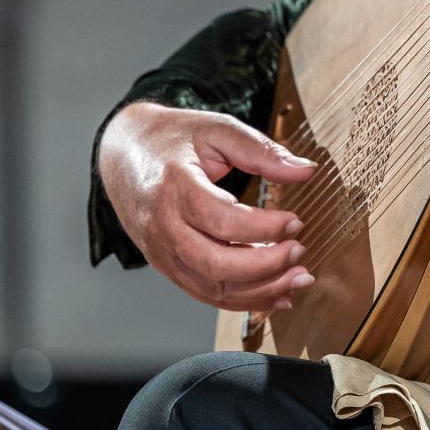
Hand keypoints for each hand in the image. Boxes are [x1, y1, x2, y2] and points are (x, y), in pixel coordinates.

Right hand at [97, 101, 315, 309]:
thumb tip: (305, 171)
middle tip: (298, 252)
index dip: (265, 227)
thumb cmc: (172, 139)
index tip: (296, 222)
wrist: (123, 152)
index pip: (223, 220)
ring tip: (297, 278)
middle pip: (216, 264)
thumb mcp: (217, 130)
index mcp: (174, 186)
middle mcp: (163, 226)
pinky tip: (274, 294)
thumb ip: (262, 151)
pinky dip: (242, 300)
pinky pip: (204, 293)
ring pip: (212, 287)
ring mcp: (161, 251)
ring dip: (260, 291)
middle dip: (266, 266)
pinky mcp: (166, 265)